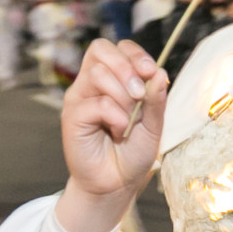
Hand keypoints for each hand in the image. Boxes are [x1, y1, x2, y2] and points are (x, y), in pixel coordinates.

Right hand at [56, 39, 167, 231]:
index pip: (117, 47)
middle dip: (126, 67)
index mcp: (113, 79)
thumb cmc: (132, 153)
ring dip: (123, 96)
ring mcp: (80, 98)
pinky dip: (115, 116)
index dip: (134, 53)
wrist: (117, 184)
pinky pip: (95, 102)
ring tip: (128, 121)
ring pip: (98, 73)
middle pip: (100, 49)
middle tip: (140, 94)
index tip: (151, 72)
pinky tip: (119, 132)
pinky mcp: (72, 116)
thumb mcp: (153, 125)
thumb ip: (155, 100)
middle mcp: (92, 84)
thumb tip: (160, 73)